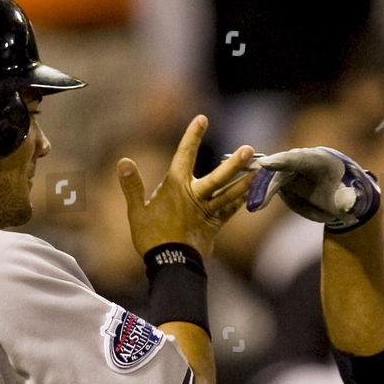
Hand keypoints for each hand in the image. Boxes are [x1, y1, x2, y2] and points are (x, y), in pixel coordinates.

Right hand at [118, 115, 254, 258]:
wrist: (170, 264)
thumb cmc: (151, 238)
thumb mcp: (136, 211)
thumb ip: (132, 186)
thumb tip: (124, 161)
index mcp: (176, 187)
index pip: (184, 155)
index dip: (193, 135)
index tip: (202, 119)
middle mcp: (195, 196)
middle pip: (219, 176)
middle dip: (235, 163)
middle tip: (250, 150)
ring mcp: (208, 211)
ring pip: (230, 193)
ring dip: (245, 182)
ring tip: (260, 171)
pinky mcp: (215, 225)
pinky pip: (231, 210)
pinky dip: (241, 200)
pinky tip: (251, 192)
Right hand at [245, 147, 380, 231]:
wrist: (339, 193)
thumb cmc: (347, 193)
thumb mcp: (352, 198)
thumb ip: (349, 200)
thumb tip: (349, 206)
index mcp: (318, 159)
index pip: (297, 159)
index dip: (281, 161)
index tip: (265, 164)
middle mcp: (299, 160)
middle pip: (279, 169)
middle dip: (267, 182)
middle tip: (257, 197)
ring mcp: (288, 169)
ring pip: (271, 179)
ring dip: (261, 190)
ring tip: (255, 204)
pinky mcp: (281, 180)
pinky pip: (268, 187)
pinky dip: (260, 194)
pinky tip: (253, 202)